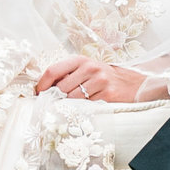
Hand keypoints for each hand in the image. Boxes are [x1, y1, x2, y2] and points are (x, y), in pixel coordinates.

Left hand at [36, 55, 150, 102]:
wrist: (130, 83)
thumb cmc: (102, 77)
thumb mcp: (85, 69)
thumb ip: (67, 75)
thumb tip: (43, 89)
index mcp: (80, 59)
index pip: (53, 70)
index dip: (42, 84)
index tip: (39, 94)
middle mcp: (90, 67)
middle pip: (61, 88)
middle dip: (55, 98)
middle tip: (54, 104)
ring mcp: (100, 80)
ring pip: (72, 99)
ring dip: (68, 106)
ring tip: (71, 107)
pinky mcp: (108, 94)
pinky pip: (86, 106)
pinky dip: (82, 110)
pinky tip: (85, 109)